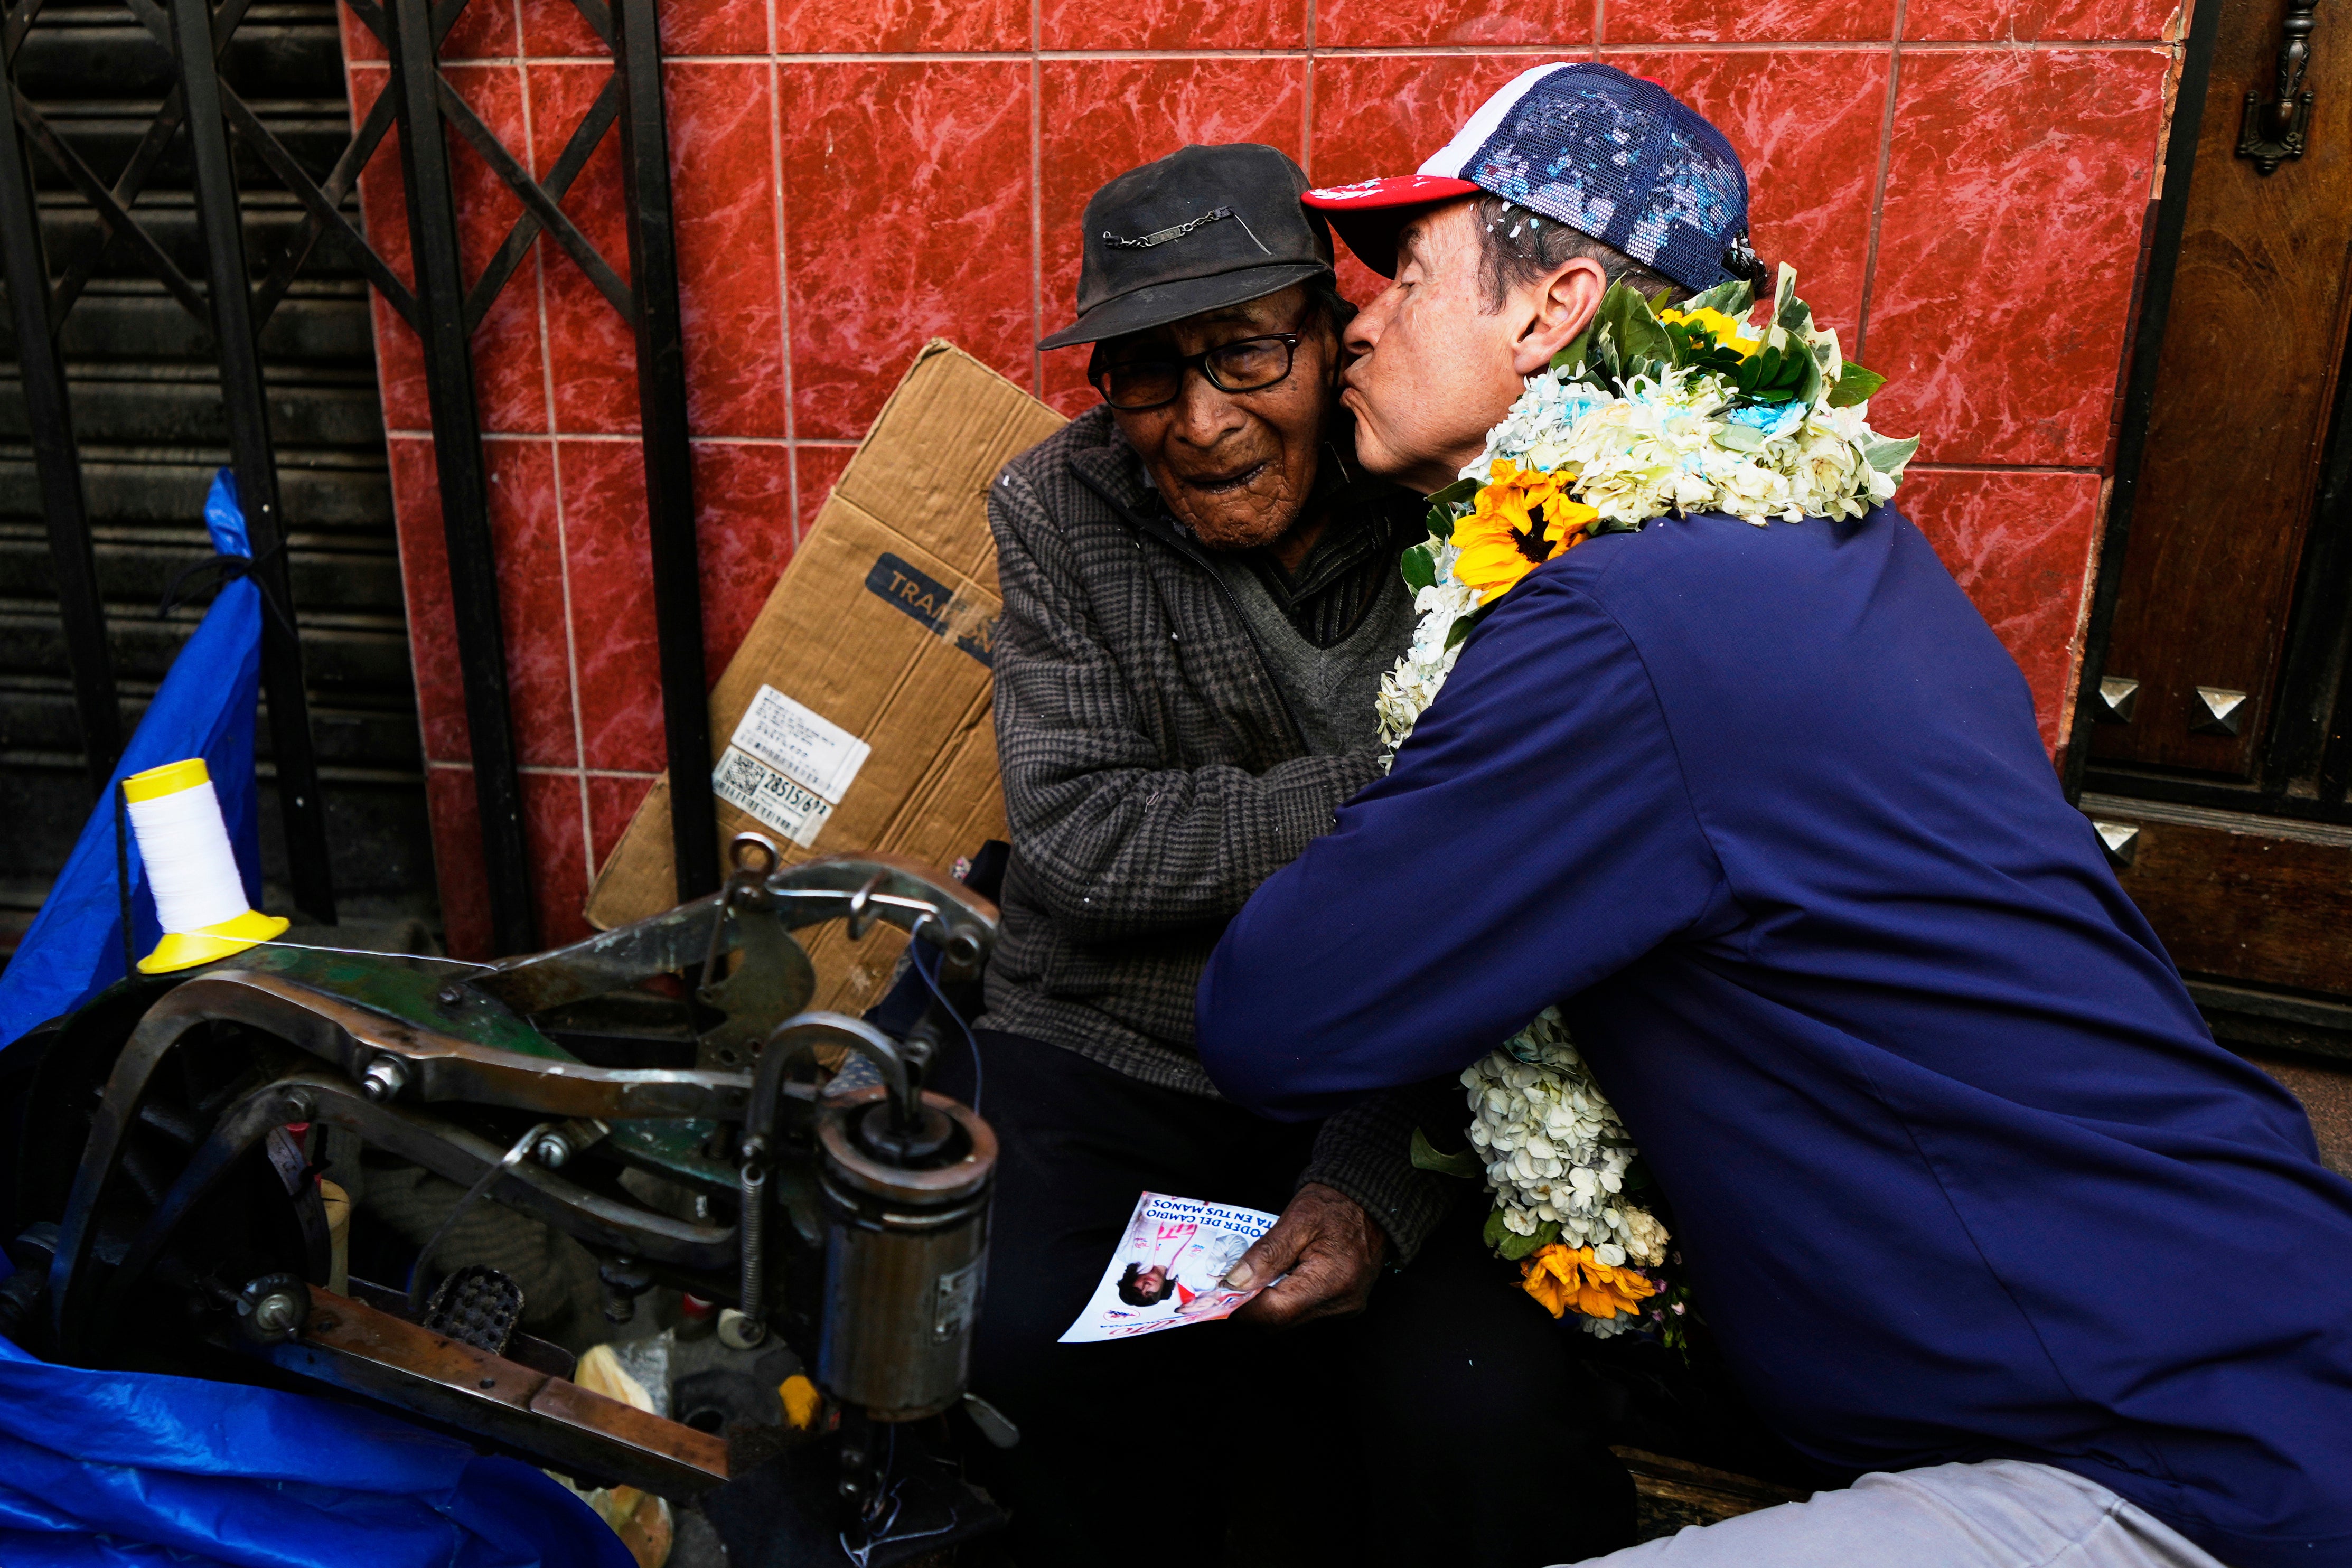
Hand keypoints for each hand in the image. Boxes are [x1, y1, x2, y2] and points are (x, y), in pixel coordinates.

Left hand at [1226, 1182, 1387, 1328]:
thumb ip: (1267, 1252)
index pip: (1275, 1312)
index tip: (1216, 1297)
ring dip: (1266, 1303)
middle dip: (1250, 1307)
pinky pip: (1303, 1310)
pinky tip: (1274, 1279)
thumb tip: (1236, 1281)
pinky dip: (1283, 1298)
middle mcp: (1341, 1302)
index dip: (1241, 1309)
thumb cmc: (1337, 1203)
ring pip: (1290, 1319)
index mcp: (1332, 1280)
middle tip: (1224, 1287)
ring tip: (1248, 1279)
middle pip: (1281, 1321)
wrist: (1373, 1201)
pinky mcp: (1343, 1304)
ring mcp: (1344, 1306)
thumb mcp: (1298, 1218)